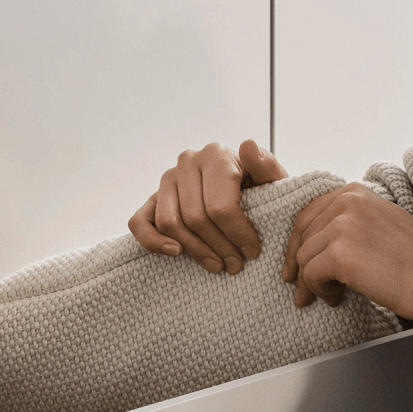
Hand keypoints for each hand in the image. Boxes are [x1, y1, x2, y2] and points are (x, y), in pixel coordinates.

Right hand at [129, 139, 288, 273]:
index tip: (252, 252)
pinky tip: (176, 253)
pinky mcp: (151, 199)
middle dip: (219, 247)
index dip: (237, 234)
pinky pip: (139, 224)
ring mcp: (166, 180)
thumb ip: (268, 167)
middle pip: (196, 218)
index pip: (220, 205)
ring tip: (218, 264)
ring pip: (171, 224)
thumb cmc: (260, 190)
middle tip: (236, 265)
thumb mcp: (273, 182)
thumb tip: (248, 146)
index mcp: (216, 154)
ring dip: (195, 251)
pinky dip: (154, 242)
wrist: (243, 194)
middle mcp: (187, 162)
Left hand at [282, 182, 412, 321]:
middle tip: (301, 292)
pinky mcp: (340, 255)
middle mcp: (346, 203)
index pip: (308, 215)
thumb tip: (316, 243)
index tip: (294, 265)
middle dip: (299, 267)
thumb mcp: (379, 221)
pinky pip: (311, 276)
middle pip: (303, 238)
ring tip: (329, 296)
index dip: (297, 243)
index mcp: (354, 193)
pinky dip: (319, 291)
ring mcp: (342, 227)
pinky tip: (336, 299)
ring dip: (312, 283)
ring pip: (305, 258)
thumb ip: (348, 222)